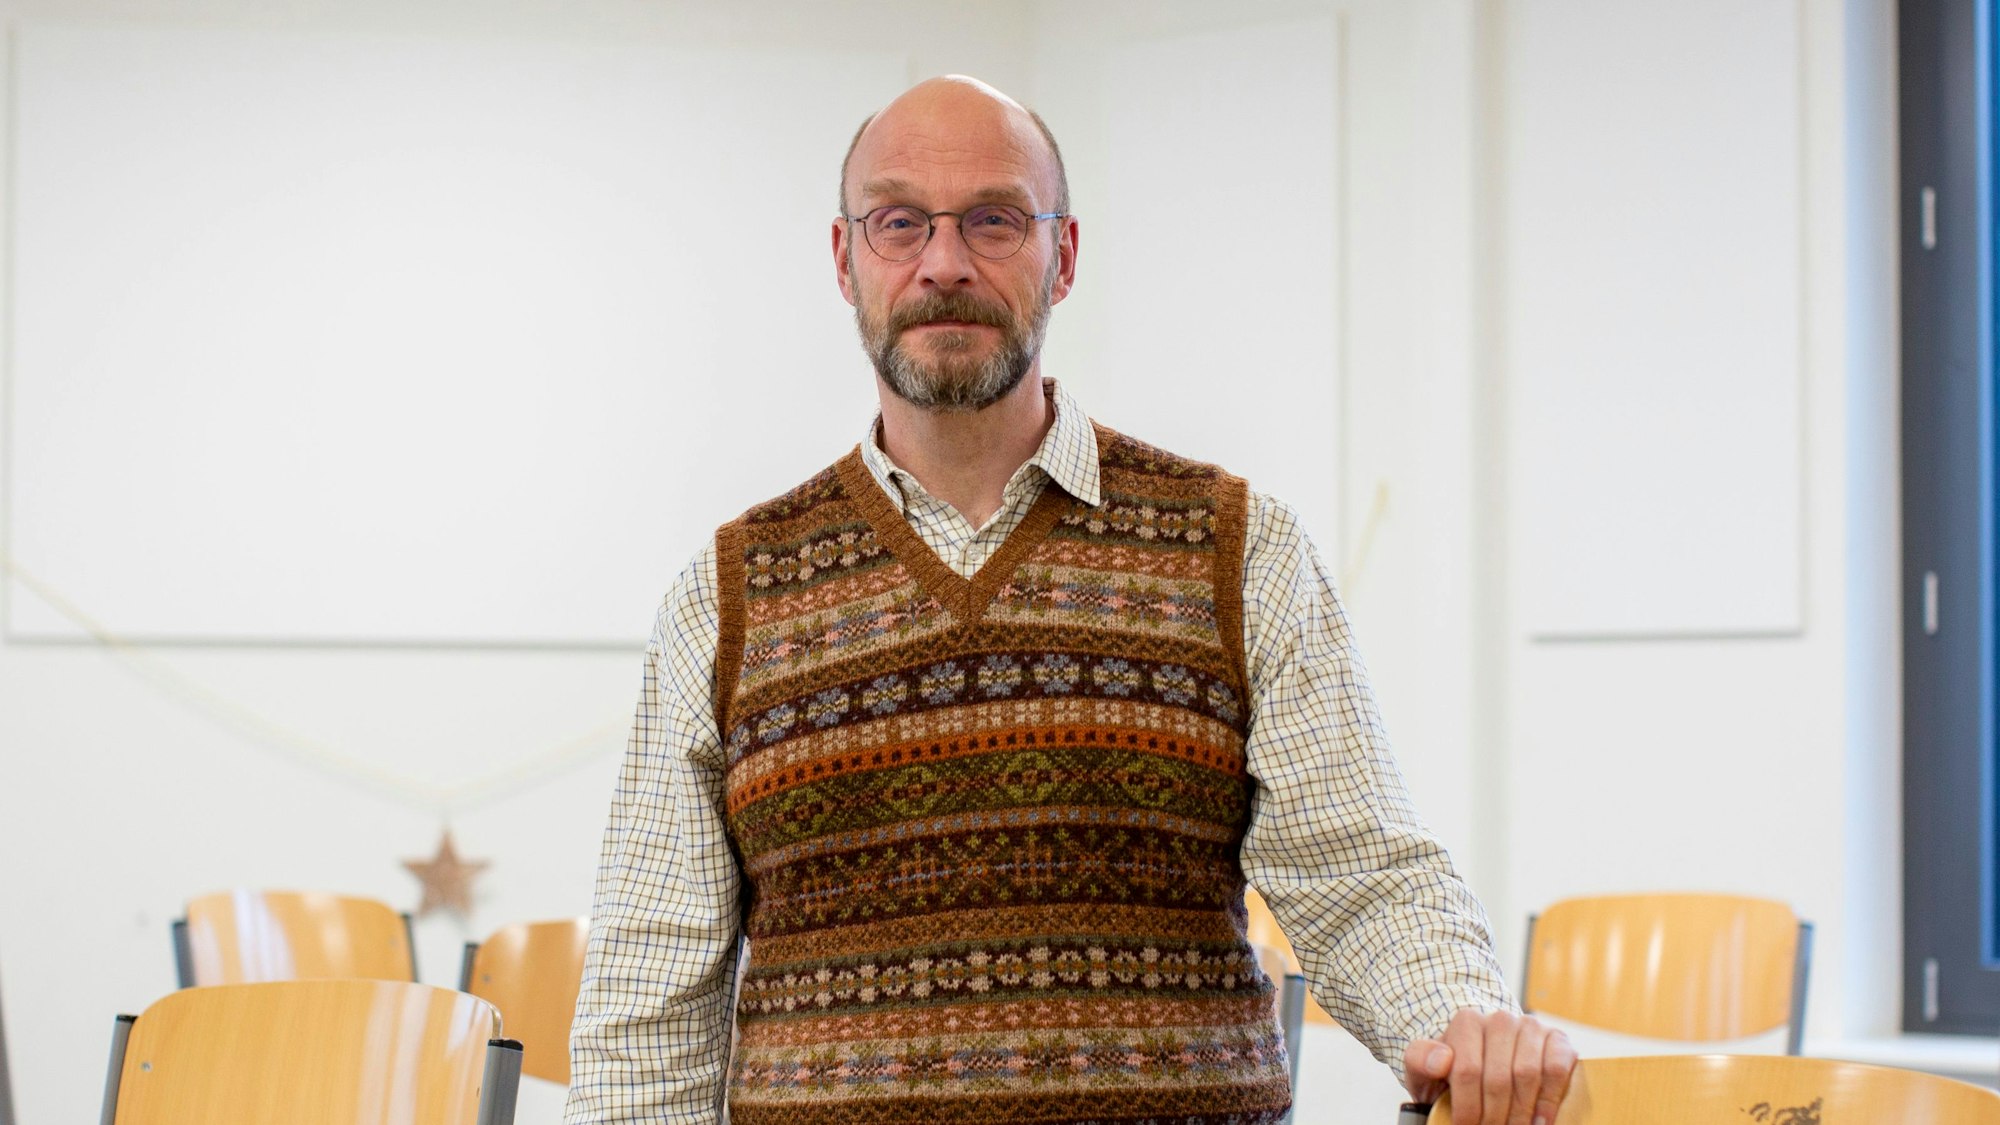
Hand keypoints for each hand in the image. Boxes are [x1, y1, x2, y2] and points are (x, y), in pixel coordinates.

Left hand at [1402, 1009, 1576, 1124]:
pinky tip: (1539, 1122)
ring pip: (1528, 1074)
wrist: (1484, 1062)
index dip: (1468, 1108)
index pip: (1468, 1071)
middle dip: (1494, 1116)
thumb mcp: (1424, 1068)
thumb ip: (1420, 1059)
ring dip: (1520, 1113)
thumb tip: (1442, 1061)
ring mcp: (1531, 1027)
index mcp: (1466, 1022)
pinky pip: (1557, 1069)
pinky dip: (1549, 1100)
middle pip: (1499, 1078)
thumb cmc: (1451, 1071)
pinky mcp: (1557, 1040)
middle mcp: (1500, 1019)